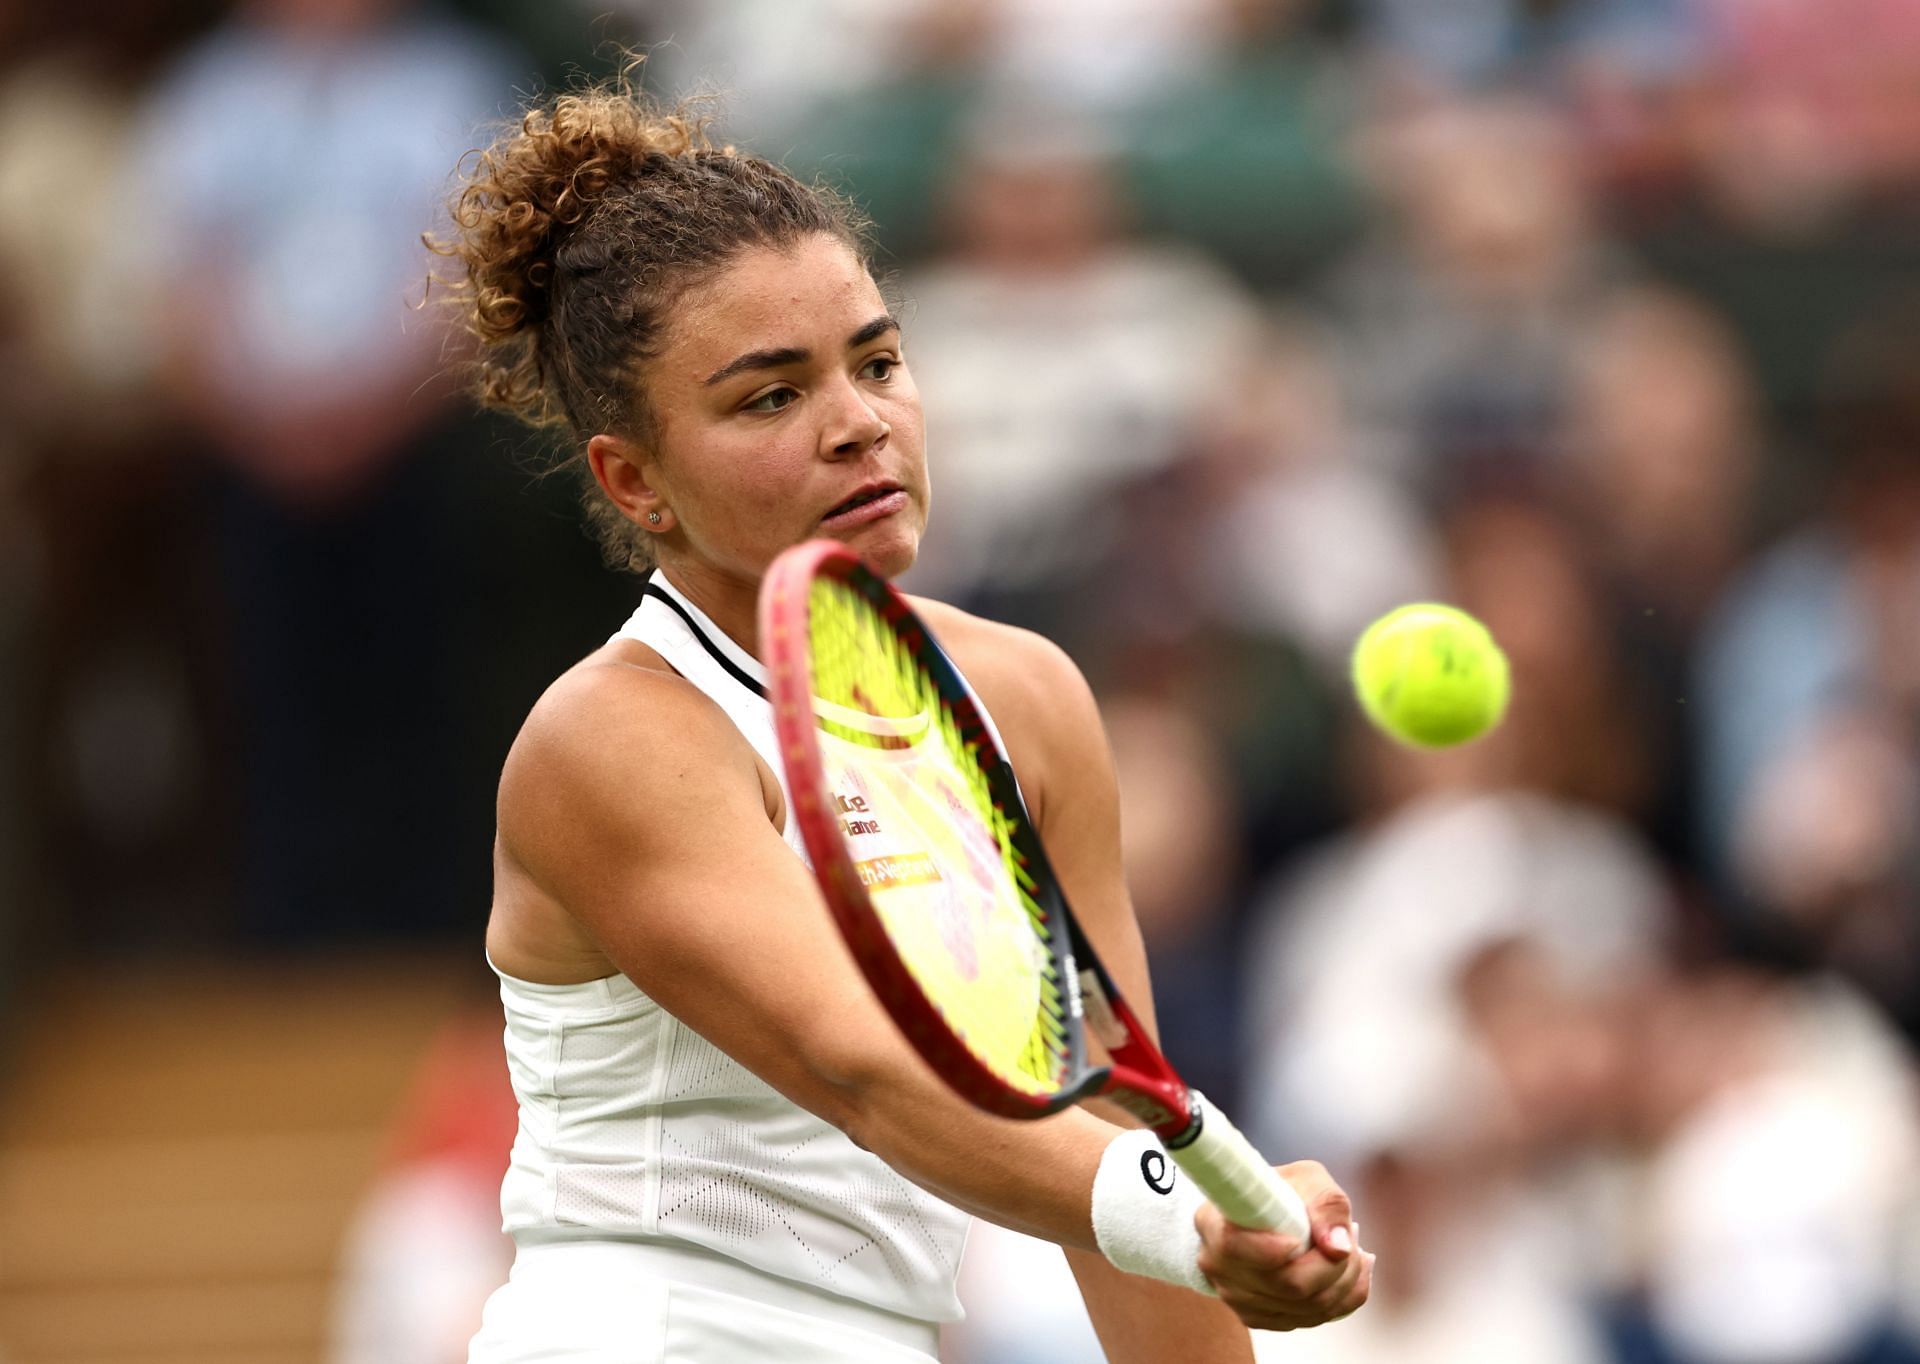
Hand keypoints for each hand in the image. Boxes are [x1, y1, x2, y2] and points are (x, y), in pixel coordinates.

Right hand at [1194, 1160, 1373, 1330]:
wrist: (1264, 1217)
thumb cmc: (1281, 1193)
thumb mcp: (1306, 1178)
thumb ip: (1326, 1205)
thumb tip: (1338, 1247)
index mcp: (1213, 1223)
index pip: (1234, 1247)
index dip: (1273, 1249)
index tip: (1300, 1239)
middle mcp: (1217, 1266)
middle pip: (1286, 1286)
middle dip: (1333, 1266)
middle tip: (1351, 1239)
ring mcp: (1236, 1298)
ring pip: (1306, 1308)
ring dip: (1344, 1283)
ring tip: (1353, 1253)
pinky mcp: (1258, 1318)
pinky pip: (1310, 1321)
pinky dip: (1341, 1301)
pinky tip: (1347, 1275)